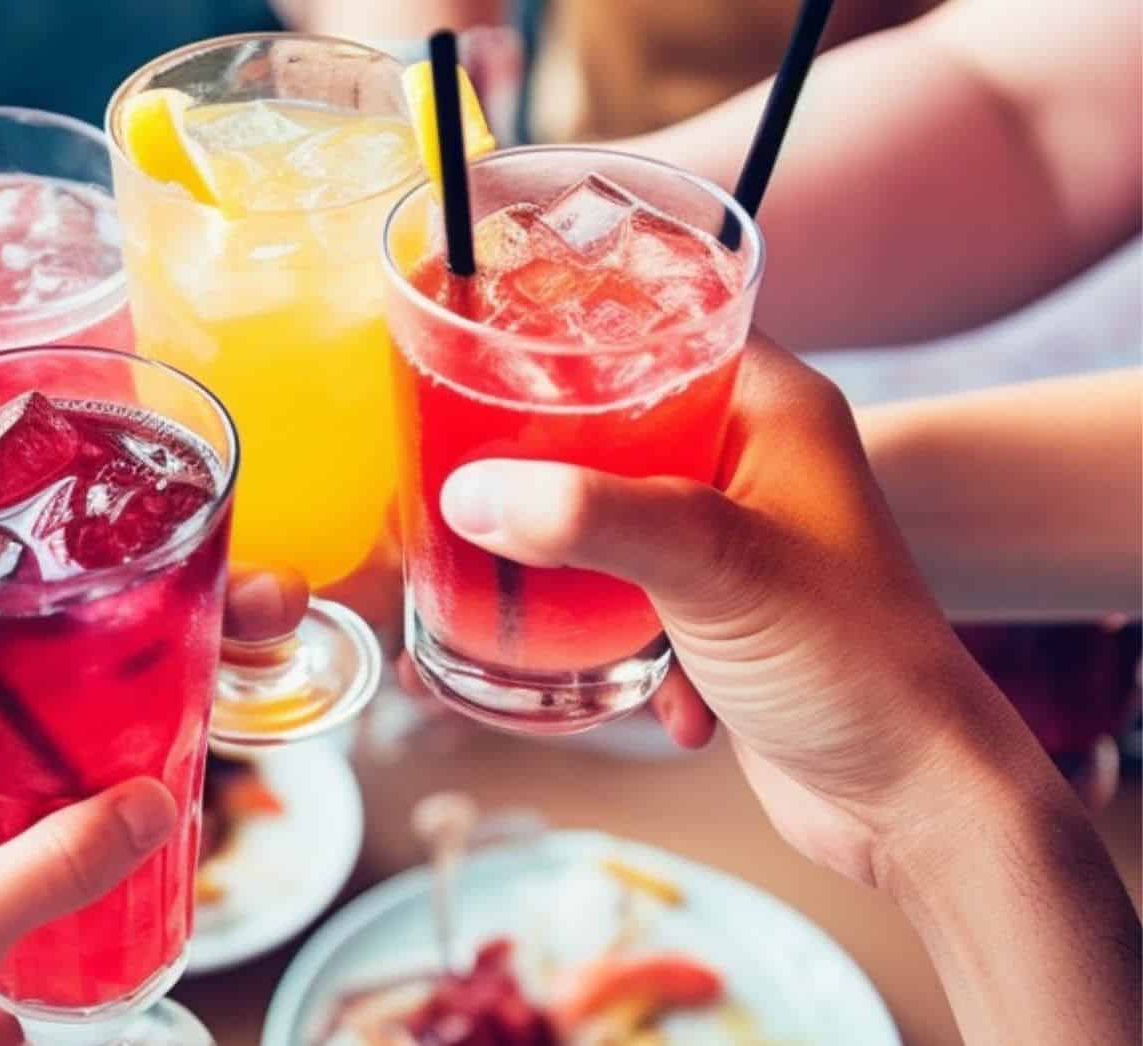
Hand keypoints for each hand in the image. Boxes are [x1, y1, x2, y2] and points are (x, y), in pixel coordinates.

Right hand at [436, 337, 1067, 886]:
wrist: (909, 801)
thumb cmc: (852, 662)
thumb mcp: (713, 566)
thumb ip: (588, 518)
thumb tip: (467, 493)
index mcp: (769, 406)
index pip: (655, 320)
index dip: (568, 328)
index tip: (481, 348)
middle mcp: (751, 458)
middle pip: (611, 423)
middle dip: (540, 464)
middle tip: (463, 473)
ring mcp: (732, 539)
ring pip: (605, 516)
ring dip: (564, 563)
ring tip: (512, 584)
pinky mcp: (713, 614)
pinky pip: (621, 596)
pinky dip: (609, 639)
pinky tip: (631, 686)